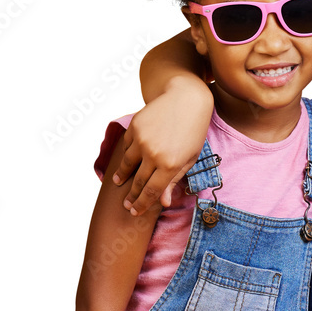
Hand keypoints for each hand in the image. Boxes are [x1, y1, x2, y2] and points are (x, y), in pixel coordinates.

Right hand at [112, 83, 211, 214]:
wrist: (186, 99)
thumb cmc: (193, 131)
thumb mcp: (190, 158)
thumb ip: (174, 180)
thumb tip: (162, 203)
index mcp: (171, 165)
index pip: (151, 192)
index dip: (141, 204)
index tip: (134, 211)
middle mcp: (154, 154)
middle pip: (138, 181)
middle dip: (131, 195)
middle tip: (126, 204)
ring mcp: (142, 140)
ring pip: (127, 164)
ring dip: (122, 176)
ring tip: (118, 182)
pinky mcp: (134, 127)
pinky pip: (126, 146)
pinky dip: (126, 153)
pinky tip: (127, 158)